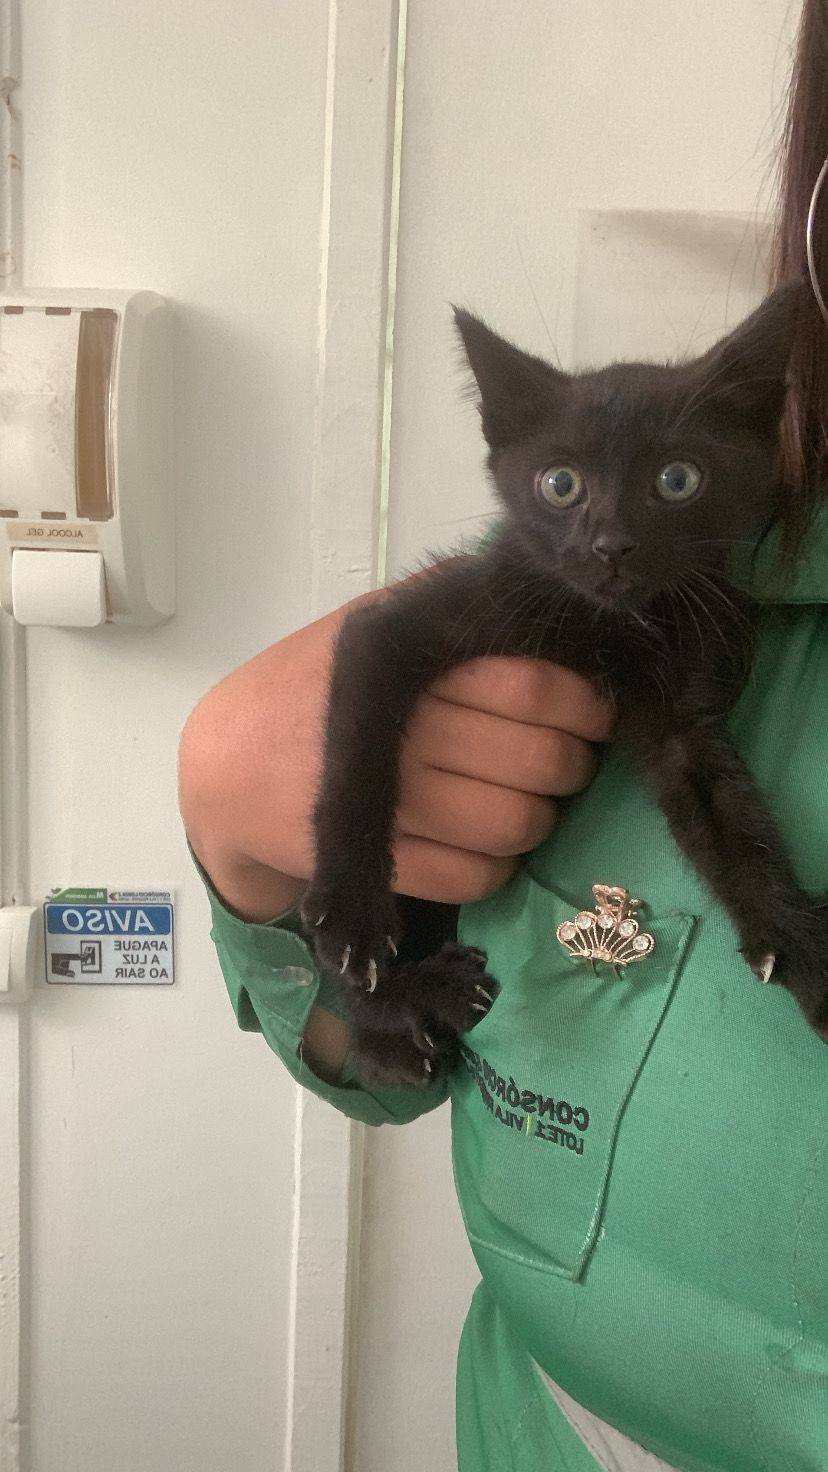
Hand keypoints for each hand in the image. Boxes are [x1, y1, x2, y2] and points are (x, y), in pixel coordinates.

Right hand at [179, 580, 615, 921]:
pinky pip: (477, 876)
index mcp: (409, 665)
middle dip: (574, 765)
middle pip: (540, 760)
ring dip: (539, 818)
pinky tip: (484, 841)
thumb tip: (534, 590)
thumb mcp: (368, 626)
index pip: (536, 687)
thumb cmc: (308, 686)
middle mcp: (406, 734)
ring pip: (517, 824)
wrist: (224, 766)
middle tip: (566, 759)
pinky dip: (497, 865)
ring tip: (526, 800)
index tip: (593, 710)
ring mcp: (394, 806)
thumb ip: (442, 606)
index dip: (586, 705)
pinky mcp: (381, 865)